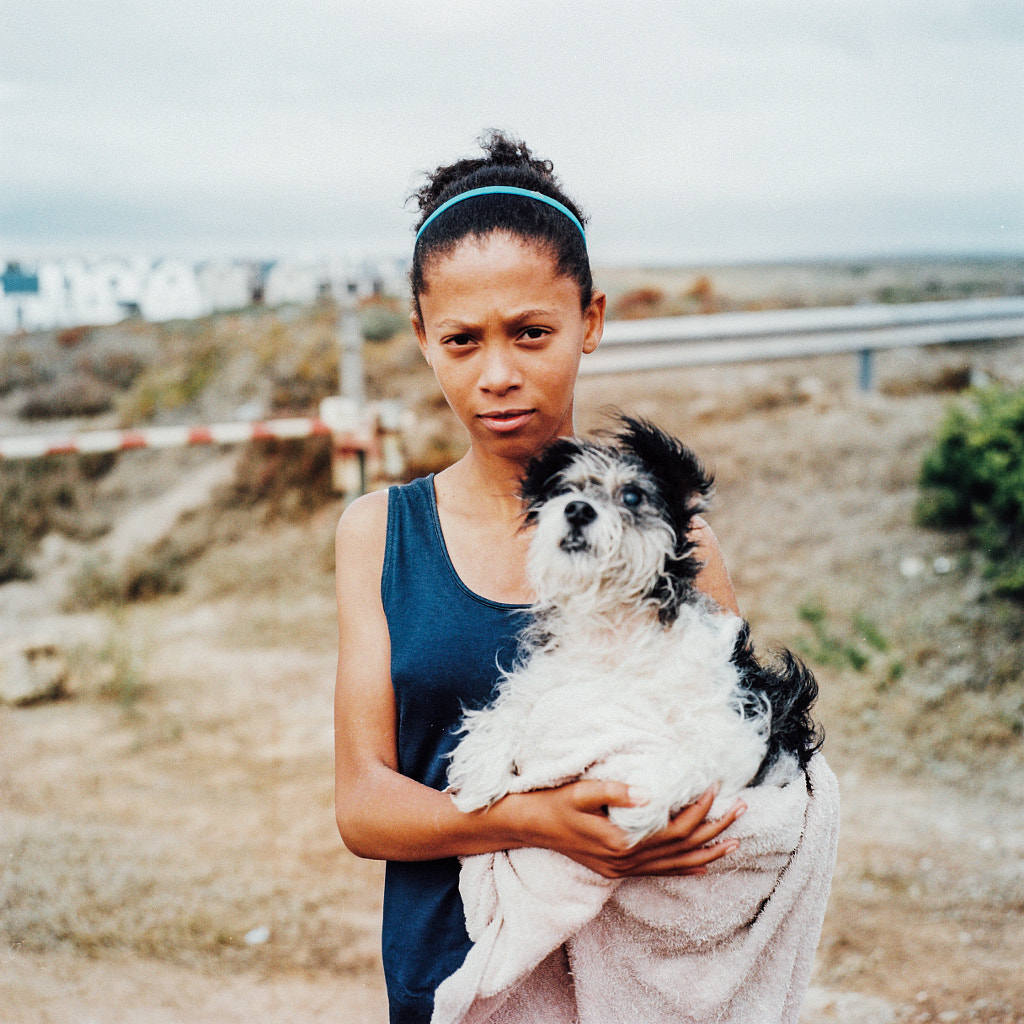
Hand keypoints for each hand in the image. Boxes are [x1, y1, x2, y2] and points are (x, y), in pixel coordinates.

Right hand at [514, 781, 744, 879]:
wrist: (529, 826)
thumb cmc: (555, 803)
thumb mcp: (582, 791)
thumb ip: (615, 792)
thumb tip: (650, 792)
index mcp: (622, 843)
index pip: (674, 828)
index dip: (698, 808)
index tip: (714, 785)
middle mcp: (626, 862)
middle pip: (682, 849)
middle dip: (715, 829)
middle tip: (742, 808)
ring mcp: (622, 870)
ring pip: (675, 865)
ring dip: (707, 852)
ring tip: (735, 840)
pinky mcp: (616, 870)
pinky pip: (659, 872)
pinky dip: (684, 869)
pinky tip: (703, 866)